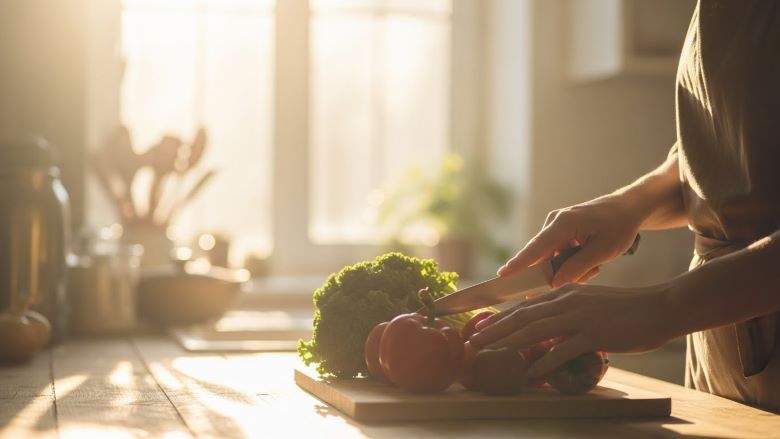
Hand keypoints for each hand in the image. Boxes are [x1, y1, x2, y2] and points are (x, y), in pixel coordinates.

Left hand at [468, 283, 677, 377]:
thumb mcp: (591, 302)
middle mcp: (568, 301)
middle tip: (473, 341)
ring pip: (535, 329)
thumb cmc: (627, 309)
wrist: (660, 307)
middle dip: (495, 329)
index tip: (481, 326)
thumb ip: (568, 311)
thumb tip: (548, 326)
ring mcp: (580, 317)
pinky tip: (531, 373)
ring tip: (489, 353)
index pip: (526, 305)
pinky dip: (544, 362)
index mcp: (566, 293)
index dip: (501, 316)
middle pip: (523, 316)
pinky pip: (563, 350)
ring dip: (508, 342)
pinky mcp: (595, 334)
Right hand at [498, 195, 644, 286]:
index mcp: (564, 223)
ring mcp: (554, 226)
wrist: (626, 207)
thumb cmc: (618, 226)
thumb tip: (554, 284)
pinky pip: (556, 255)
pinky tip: (589, 261)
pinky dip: (570, 263)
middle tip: (590, 272)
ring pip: (551, 259)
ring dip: (569, 269)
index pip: (537, 247)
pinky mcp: (558, 231)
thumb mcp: (604, 251)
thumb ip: (578, 268)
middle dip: (559, 273)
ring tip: (595, 266)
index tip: (503, 275)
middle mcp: (554, 222)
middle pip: (542, 257)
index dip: (520, 263)